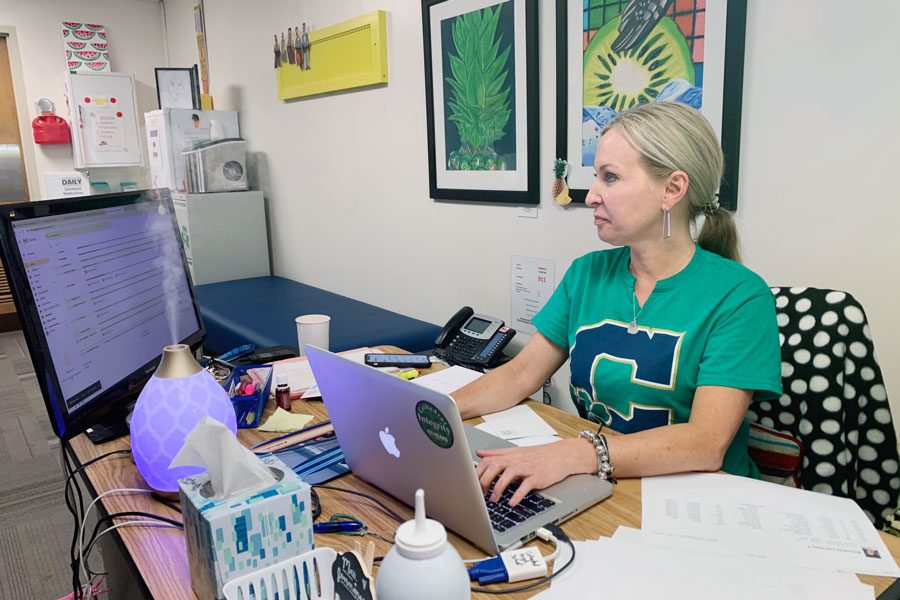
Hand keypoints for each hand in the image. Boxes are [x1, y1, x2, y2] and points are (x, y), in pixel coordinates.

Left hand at [475, 438, 592, 506]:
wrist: (562, 455)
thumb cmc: (539, 455)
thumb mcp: (516, 452)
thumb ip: (497, 453)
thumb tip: (480, 453)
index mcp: (510, 455)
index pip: (488, 460)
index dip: (477, 471)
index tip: (469, 483)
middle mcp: (516, 460)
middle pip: (495, 466)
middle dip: (484, 480)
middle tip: (478, 494)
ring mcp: (527, 468)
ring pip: (508, 474)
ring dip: (498, 488)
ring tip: (493, 499)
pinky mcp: (538, 477)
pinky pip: (526, 485)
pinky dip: (517, 494)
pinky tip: (511, 502)